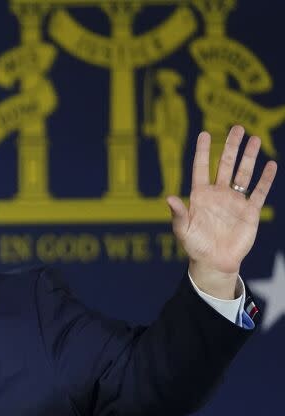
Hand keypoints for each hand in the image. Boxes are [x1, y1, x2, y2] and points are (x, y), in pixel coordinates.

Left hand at [167, 125, 276, 298]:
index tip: (205, 133)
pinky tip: (270, 165)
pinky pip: (259, 192)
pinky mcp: (249, 211)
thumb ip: (178, 213)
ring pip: (243, 174)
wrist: (214, 262)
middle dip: (231, 147)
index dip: (202, 151)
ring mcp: (234, 201)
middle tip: (237, 128)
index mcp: (200, 195)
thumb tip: (169, 198)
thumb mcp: (183, 230)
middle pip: (225, 165)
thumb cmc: (194, 245)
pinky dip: (265, 179)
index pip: (201, 168)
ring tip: (254, 139)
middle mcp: (218, 194)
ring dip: (249, 157)